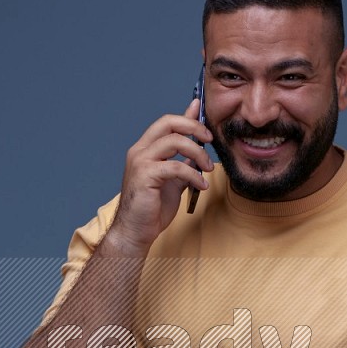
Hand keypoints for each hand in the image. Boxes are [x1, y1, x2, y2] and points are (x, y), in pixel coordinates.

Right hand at [109, 99, 213, 252]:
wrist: (136, 231)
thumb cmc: (152, 208)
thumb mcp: (173, 179)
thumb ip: (183, 161)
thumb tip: (197, 148)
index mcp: (145, 149)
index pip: (166, 123)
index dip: (187, 116)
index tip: (203, 116)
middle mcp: (139, 151)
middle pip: (168, 123)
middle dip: (193, 126)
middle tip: (209, 139)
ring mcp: (140, 162)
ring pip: (174, 141)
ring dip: (198, 153)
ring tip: (207, 169)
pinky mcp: (145, 176)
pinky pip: (176, 166)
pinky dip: (193, 174)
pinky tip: (201, 185)